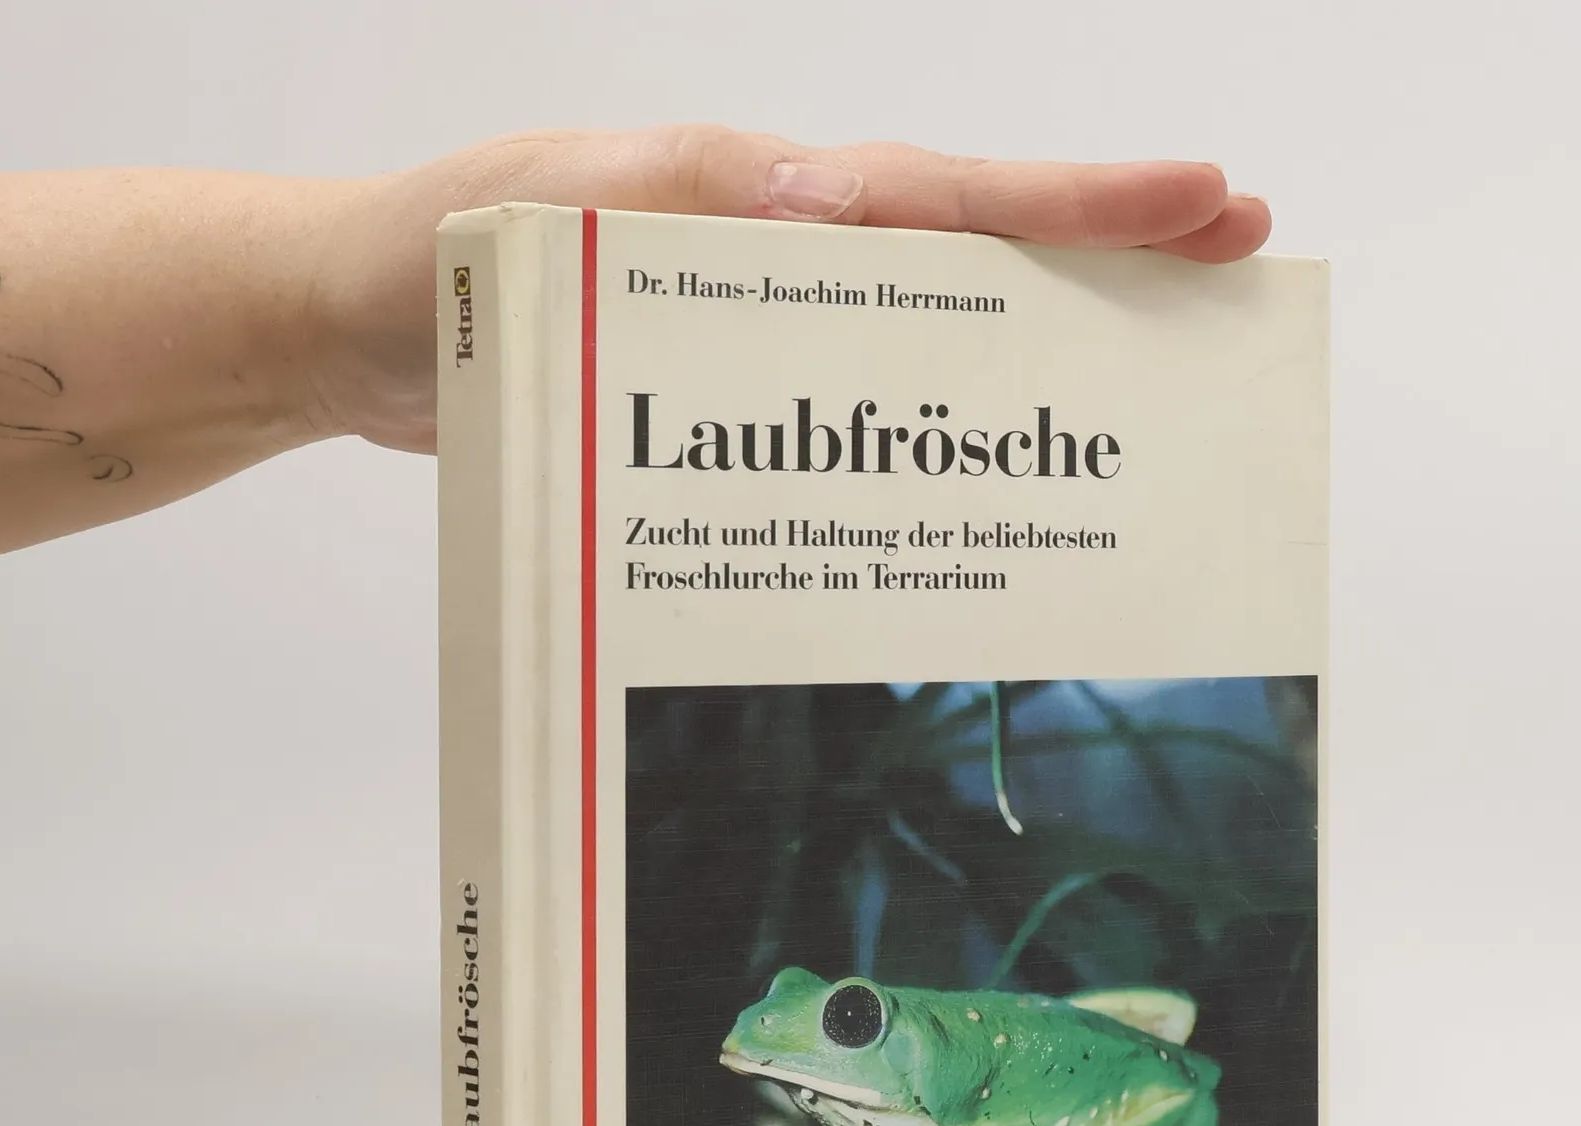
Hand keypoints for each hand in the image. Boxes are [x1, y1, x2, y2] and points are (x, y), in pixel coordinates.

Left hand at [303, 126, 1270, 453]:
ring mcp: (756, 324)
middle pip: (969, 250)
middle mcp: (772, 252)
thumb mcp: (530, 216)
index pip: (939, 196)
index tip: (1198, 201)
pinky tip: (974, 473)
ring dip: (1036, 339)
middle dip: (1104, 250)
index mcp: (746, 199)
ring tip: (1148, 369)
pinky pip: (850, 403)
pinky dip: (927, 425)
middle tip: (1233, 257)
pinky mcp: (726, 396)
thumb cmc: (419, 264)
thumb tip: (833, 200)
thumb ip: (664, 203)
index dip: (1073, 205)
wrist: (347, 334)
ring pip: (926, 331)